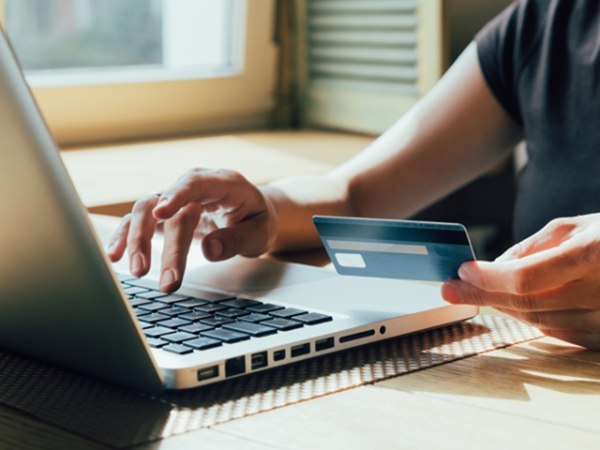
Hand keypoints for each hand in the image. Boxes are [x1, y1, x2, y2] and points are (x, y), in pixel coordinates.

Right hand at [106, 168, 276, 291]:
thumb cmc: (257, 221)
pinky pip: (139, 221)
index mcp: (224, 183)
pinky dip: (126, 236)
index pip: (196, 183)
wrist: (252, 215)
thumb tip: (209, 250)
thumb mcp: (260, 232)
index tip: (162, 213)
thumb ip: (238, 240)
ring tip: (138, 271)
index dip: (177, 195)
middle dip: (165, 244)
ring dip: (138, 240)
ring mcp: (176, 198)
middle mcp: (195, 186)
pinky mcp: (165, 213)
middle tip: (168, 281)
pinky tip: (115, 255)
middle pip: (169, 206)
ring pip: (146, 210)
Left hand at [442, 214, 599, 349]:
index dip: (490, 277)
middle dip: (481, 295)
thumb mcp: (578, 226)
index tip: (462, 270)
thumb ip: (534, 246)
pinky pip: (557, 333)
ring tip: (474, 293)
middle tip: (449, 289)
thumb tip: (495, 267)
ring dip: (500, 307)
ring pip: (537, 321)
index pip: (526, 278)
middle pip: (526, 303)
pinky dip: (528, 319)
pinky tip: (509, 305)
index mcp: (595, 255)